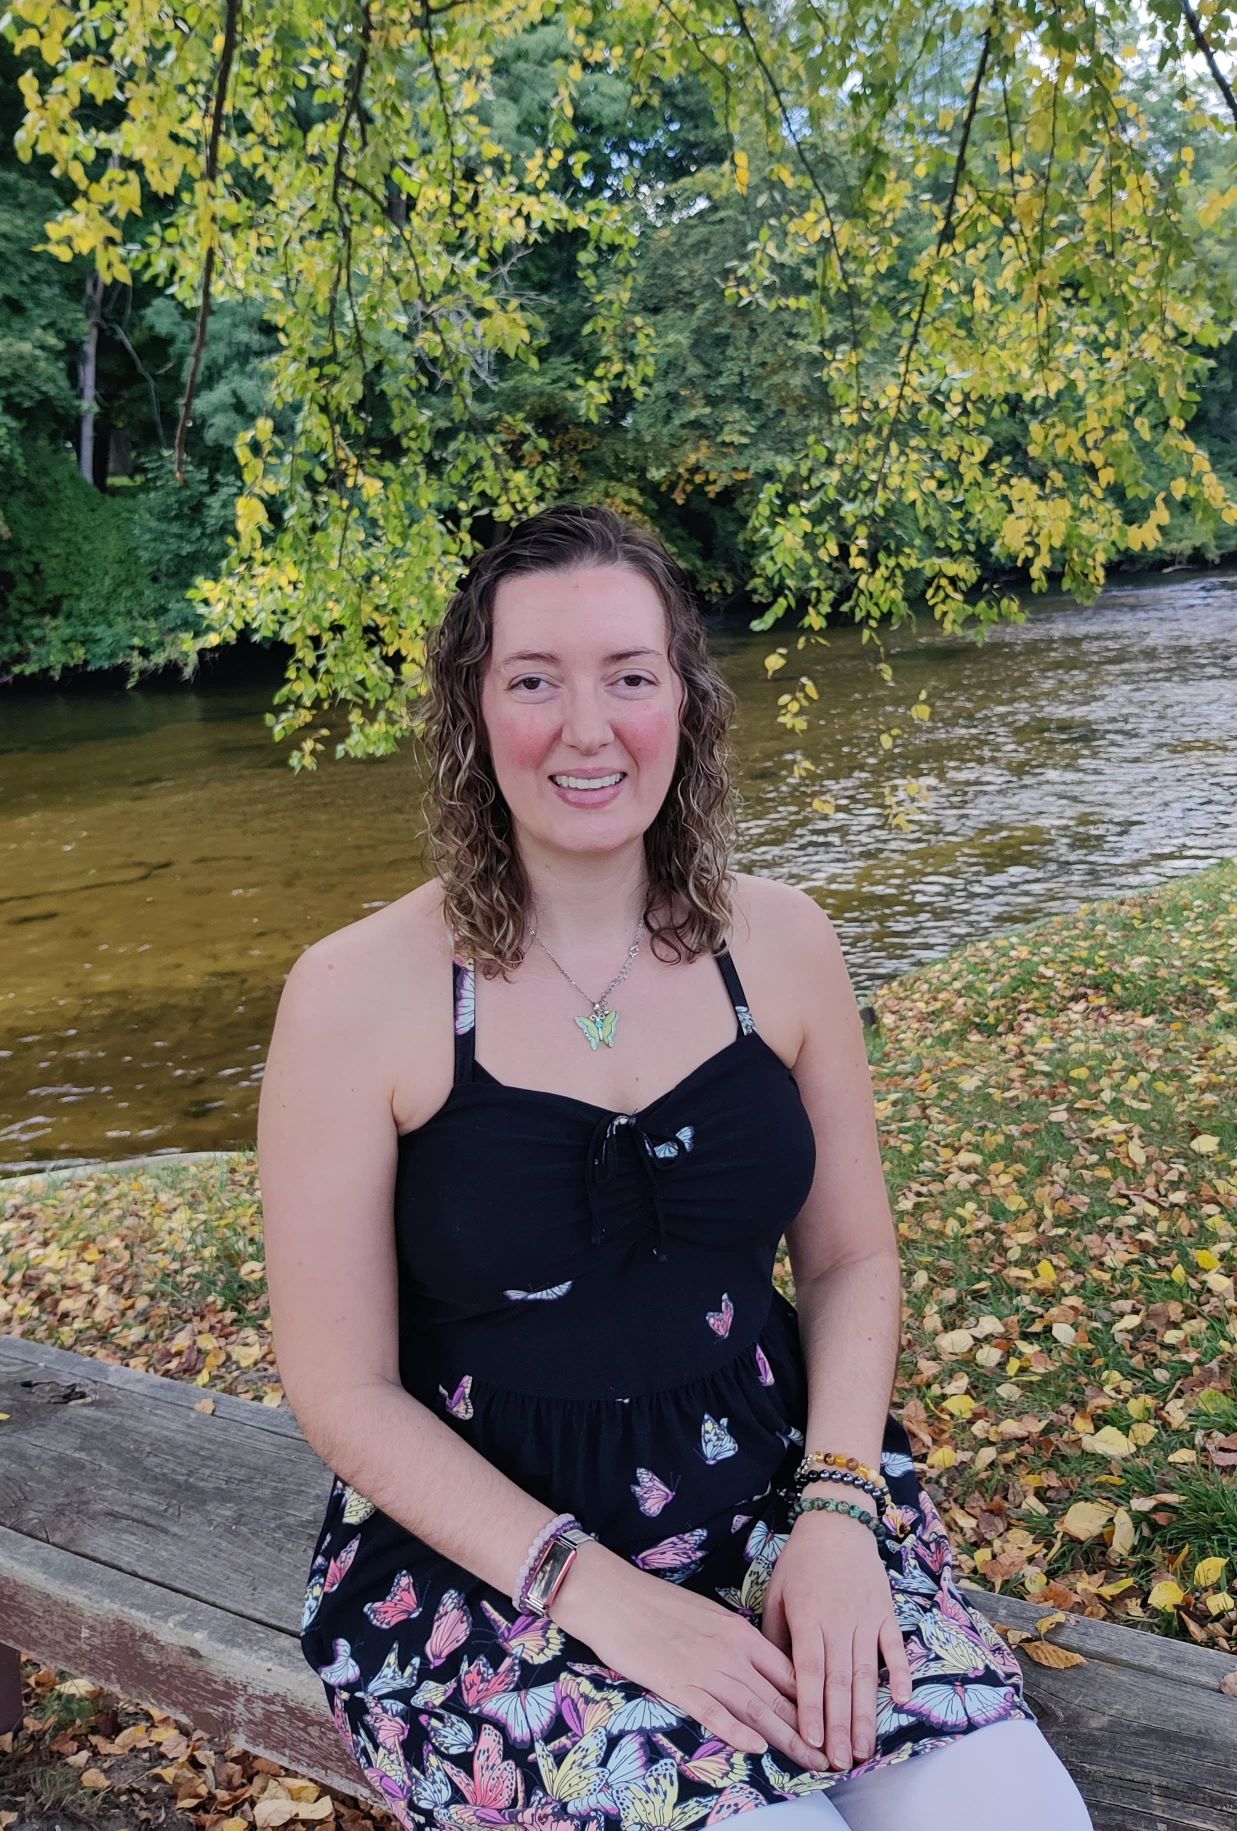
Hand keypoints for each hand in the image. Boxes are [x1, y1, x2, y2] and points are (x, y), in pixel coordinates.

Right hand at [550, 1540, 832, 1772]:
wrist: (615, 1596)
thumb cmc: (658, 1605)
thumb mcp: (708, 1617)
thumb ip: (734, 1643)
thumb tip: (756, 1667)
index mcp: (739, 1632)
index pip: (788, 1671)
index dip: (813, 1701)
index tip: (832, 1723)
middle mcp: (730, 1652)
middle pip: (779, 1696)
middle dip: (809, 1730)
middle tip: (833, 1758)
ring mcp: (704, 1669)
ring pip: (755, 1709)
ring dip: (786, 1739)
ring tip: (811, 1762)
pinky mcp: (677, 1684)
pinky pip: (713, 1711)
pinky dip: (736, 1730)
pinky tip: (756, 1747)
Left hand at [760, 1508, 913, 1772]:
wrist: (837, 1523)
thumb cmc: (800, 1560)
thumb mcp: (776, 1592)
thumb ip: (775, 1635)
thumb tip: (775, 1678)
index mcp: (806, 1618)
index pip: (808, 1671)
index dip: (810, 1708)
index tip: (812, 1742)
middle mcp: (837, 1622)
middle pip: (838, 1682)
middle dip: (839, 1726)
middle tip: (841, 1764)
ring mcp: (865, 1619)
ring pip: (866, 1674)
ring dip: (866, 1714)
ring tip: (866, 1749)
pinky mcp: (885, 1613)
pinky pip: (895, 1647)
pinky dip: (901, 1672)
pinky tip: (903, 1700)